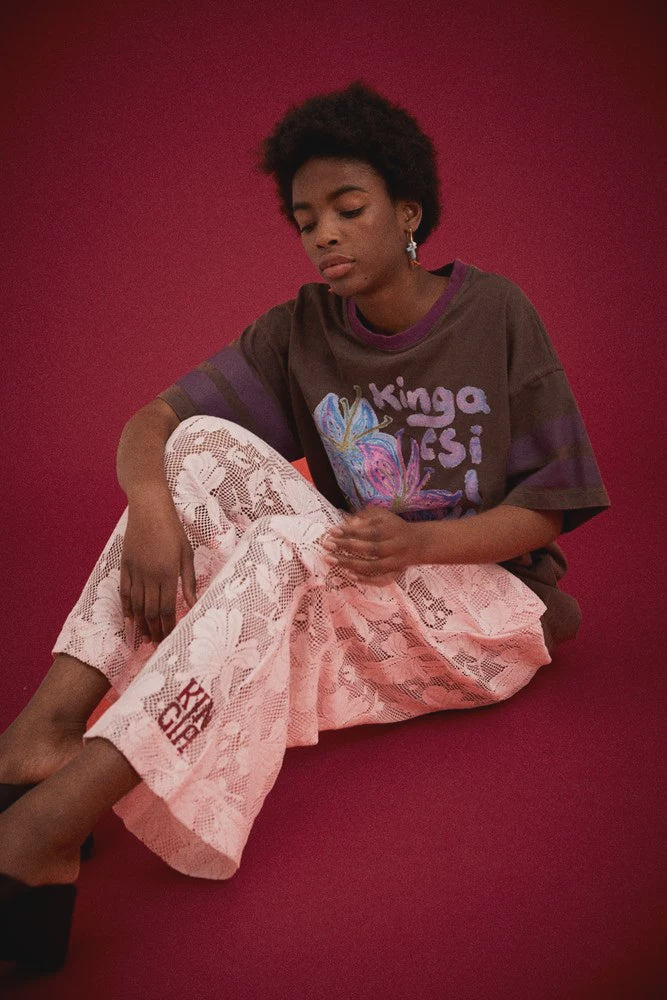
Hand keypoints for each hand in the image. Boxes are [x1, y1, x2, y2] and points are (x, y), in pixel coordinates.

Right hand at [119, 497, 196, 643]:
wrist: (149, 508)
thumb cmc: (172, 529)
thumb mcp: (186, 554)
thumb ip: (189, 581)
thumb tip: (193, 604)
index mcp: (168, 573)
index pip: (167, 608)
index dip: (168, 626)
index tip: (170, 638)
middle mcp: (149, 576)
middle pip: (151, 611)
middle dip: (155, 630)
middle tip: (157, 645)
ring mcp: (135, 571)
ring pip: (136, 605)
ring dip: (141, 624)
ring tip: (145, 638)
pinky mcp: (124, 566)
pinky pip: (123, 592)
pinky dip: (125, 608)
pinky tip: (129, 620)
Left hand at [322, 507, 424, 585]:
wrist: (418, 543)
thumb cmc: (393, 526)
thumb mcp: (382, 515)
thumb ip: (365, 516)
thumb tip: (347, 522)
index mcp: (392, 530)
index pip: (370, 531)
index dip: (351, 531)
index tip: (332, 531)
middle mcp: (395, 546)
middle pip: (370, 549)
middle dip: (347, 547)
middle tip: (327, 545)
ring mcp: (395, 563)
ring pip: (373, 566)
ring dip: (350, 564)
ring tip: (331, 560)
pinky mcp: (395, 574)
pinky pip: (380, 580)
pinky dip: (365, 580)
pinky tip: (348, 574)